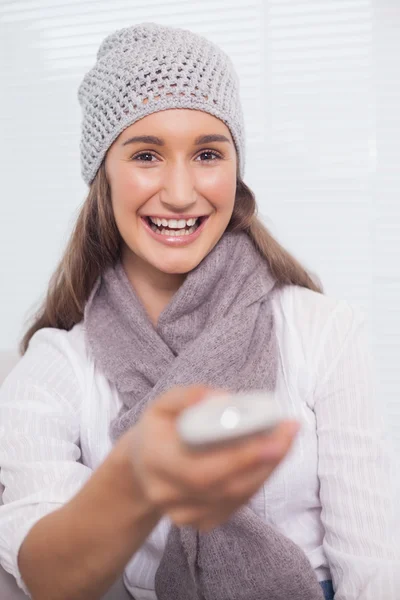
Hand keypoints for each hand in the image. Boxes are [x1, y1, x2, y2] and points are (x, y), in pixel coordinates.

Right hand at [124, 385, 299, 531]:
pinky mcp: (200, 522)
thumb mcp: (163, 403)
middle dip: (263, 460)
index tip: (273, 436)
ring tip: (284, 439)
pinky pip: (238, 504)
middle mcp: (166, 493)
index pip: (200, 469)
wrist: (143, 466)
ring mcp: (183, 513)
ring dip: (267, 468)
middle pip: (225, 487)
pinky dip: (257, 480)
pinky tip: (268, 458)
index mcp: (154, 460)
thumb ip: (187, 396)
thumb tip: (223, 398)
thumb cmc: (159, 429)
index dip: (240, 457)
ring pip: (236, 497)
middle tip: (289, 434)